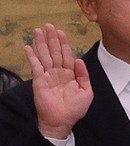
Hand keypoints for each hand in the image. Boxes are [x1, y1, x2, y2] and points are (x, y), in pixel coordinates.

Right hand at [25, 24, 91, 138]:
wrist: (62, 121)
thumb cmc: (75, 109)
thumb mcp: (86, 92)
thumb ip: (84, 76)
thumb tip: (79, 60)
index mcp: (71, 74)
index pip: (67, 55)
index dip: (64, 44)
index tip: (61, 32)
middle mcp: (59, 72)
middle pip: (55, 52)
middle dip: (52, 39)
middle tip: (48, 25)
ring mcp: (48, 75)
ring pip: (45, 56)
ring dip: (41, 43)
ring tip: (38, 31)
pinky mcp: (39, 80)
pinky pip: (35, 66)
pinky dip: (31, 56)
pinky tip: (28, 47)